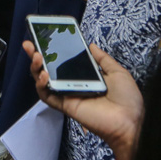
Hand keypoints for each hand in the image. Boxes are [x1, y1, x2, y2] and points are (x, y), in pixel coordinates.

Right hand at [23, 41, 142, 159]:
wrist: (131, 121)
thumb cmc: (127, 99)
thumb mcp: (117, 72)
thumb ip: (102, 59)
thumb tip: (91, 45)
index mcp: (85, 76)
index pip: (63, 62)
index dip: (52, 51)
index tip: (45, 38)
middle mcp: (73, 85)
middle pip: (49, 70)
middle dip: (36, 56)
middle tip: (30, 44)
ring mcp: (68, 95)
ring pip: (44, 82)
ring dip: (36, 68)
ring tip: (36, 56)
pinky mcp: (66, 106)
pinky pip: (48, 96)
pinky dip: (42, 85)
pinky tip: (44, 74)